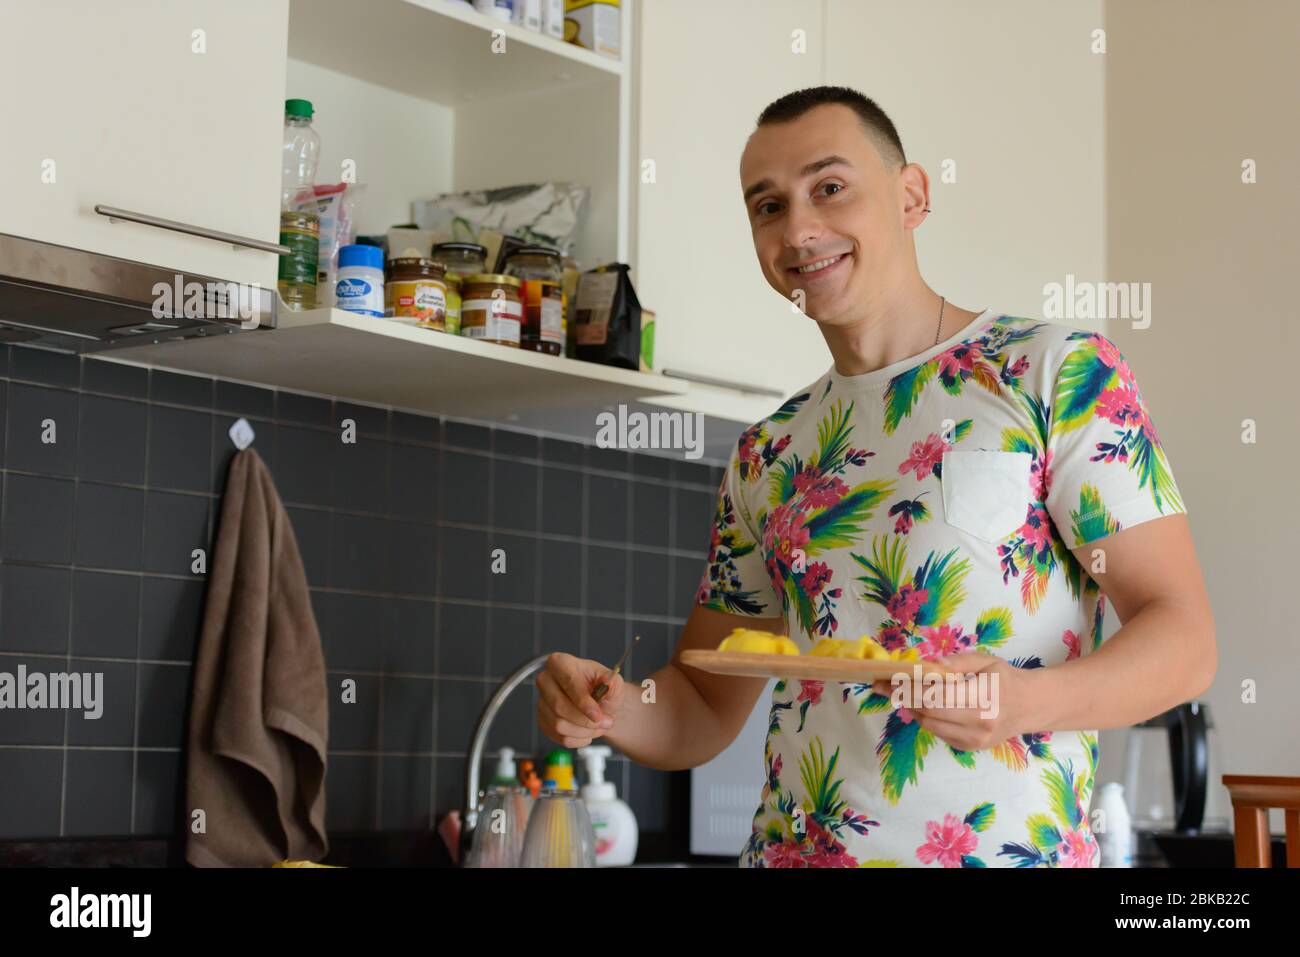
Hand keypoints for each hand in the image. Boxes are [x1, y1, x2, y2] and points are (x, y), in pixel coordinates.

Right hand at [536, 652, 624, 747]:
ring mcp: (542, 702)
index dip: (583, 702)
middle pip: (559, 706)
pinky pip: (560, 738)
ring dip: (584, 731)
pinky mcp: (543, 722)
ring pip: (559, 726)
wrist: (600, 705)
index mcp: (560, 663)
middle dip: (585, 720)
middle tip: (605, 722)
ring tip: (598, 726)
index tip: (597, 715)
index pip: (568, 682)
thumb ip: (612, 682)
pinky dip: (579, 739)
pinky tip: (588, 731)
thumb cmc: (603, 690)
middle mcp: (545, 680)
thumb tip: (608, 683)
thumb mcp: (614, 682)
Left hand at [870, 651, 1034, 751]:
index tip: (888, 679)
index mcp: (983, 698)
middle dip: (904, 698)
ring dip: (912, 708)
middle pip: (929, 712)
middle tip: (886, 686)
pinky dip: (926, 719)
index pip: (936, 696)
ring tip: (902, 693)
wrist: (1029, 707)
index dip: (909, 688)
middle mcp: (978, 723)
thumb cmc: (1005, 679)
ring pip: (930, 725)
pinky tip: (923, 705)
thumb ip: (957, 662)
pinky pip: (938, 733)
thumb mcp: (985, 661)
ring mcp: (974, 740)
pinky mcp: (969, 748)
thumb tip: (928, 664)